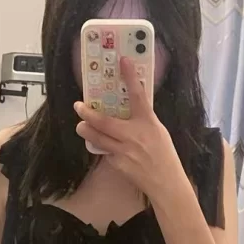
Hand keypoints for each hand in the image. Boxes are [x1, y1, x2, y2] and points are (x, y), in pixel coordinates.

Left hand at [74, 56, 183, 199]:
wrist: (165, 182)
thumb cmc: (164, 155)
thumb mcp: (158, 131)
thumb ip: (142, 119)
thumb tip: (127, 109)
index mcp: (148, 123)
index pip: (138, 95)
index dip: (130, 76)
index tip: (123, 61)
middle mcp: (134, 135)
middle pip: (104, 121)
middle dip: (87, 113)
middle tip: (78, 106)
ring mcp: (124, 151)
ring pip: (97, 138)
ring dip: (86, 130)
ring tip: (81, 126)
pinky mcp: (117, 164)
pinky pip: (105, 152)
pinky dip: (102, 147)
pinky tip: (103, 146)